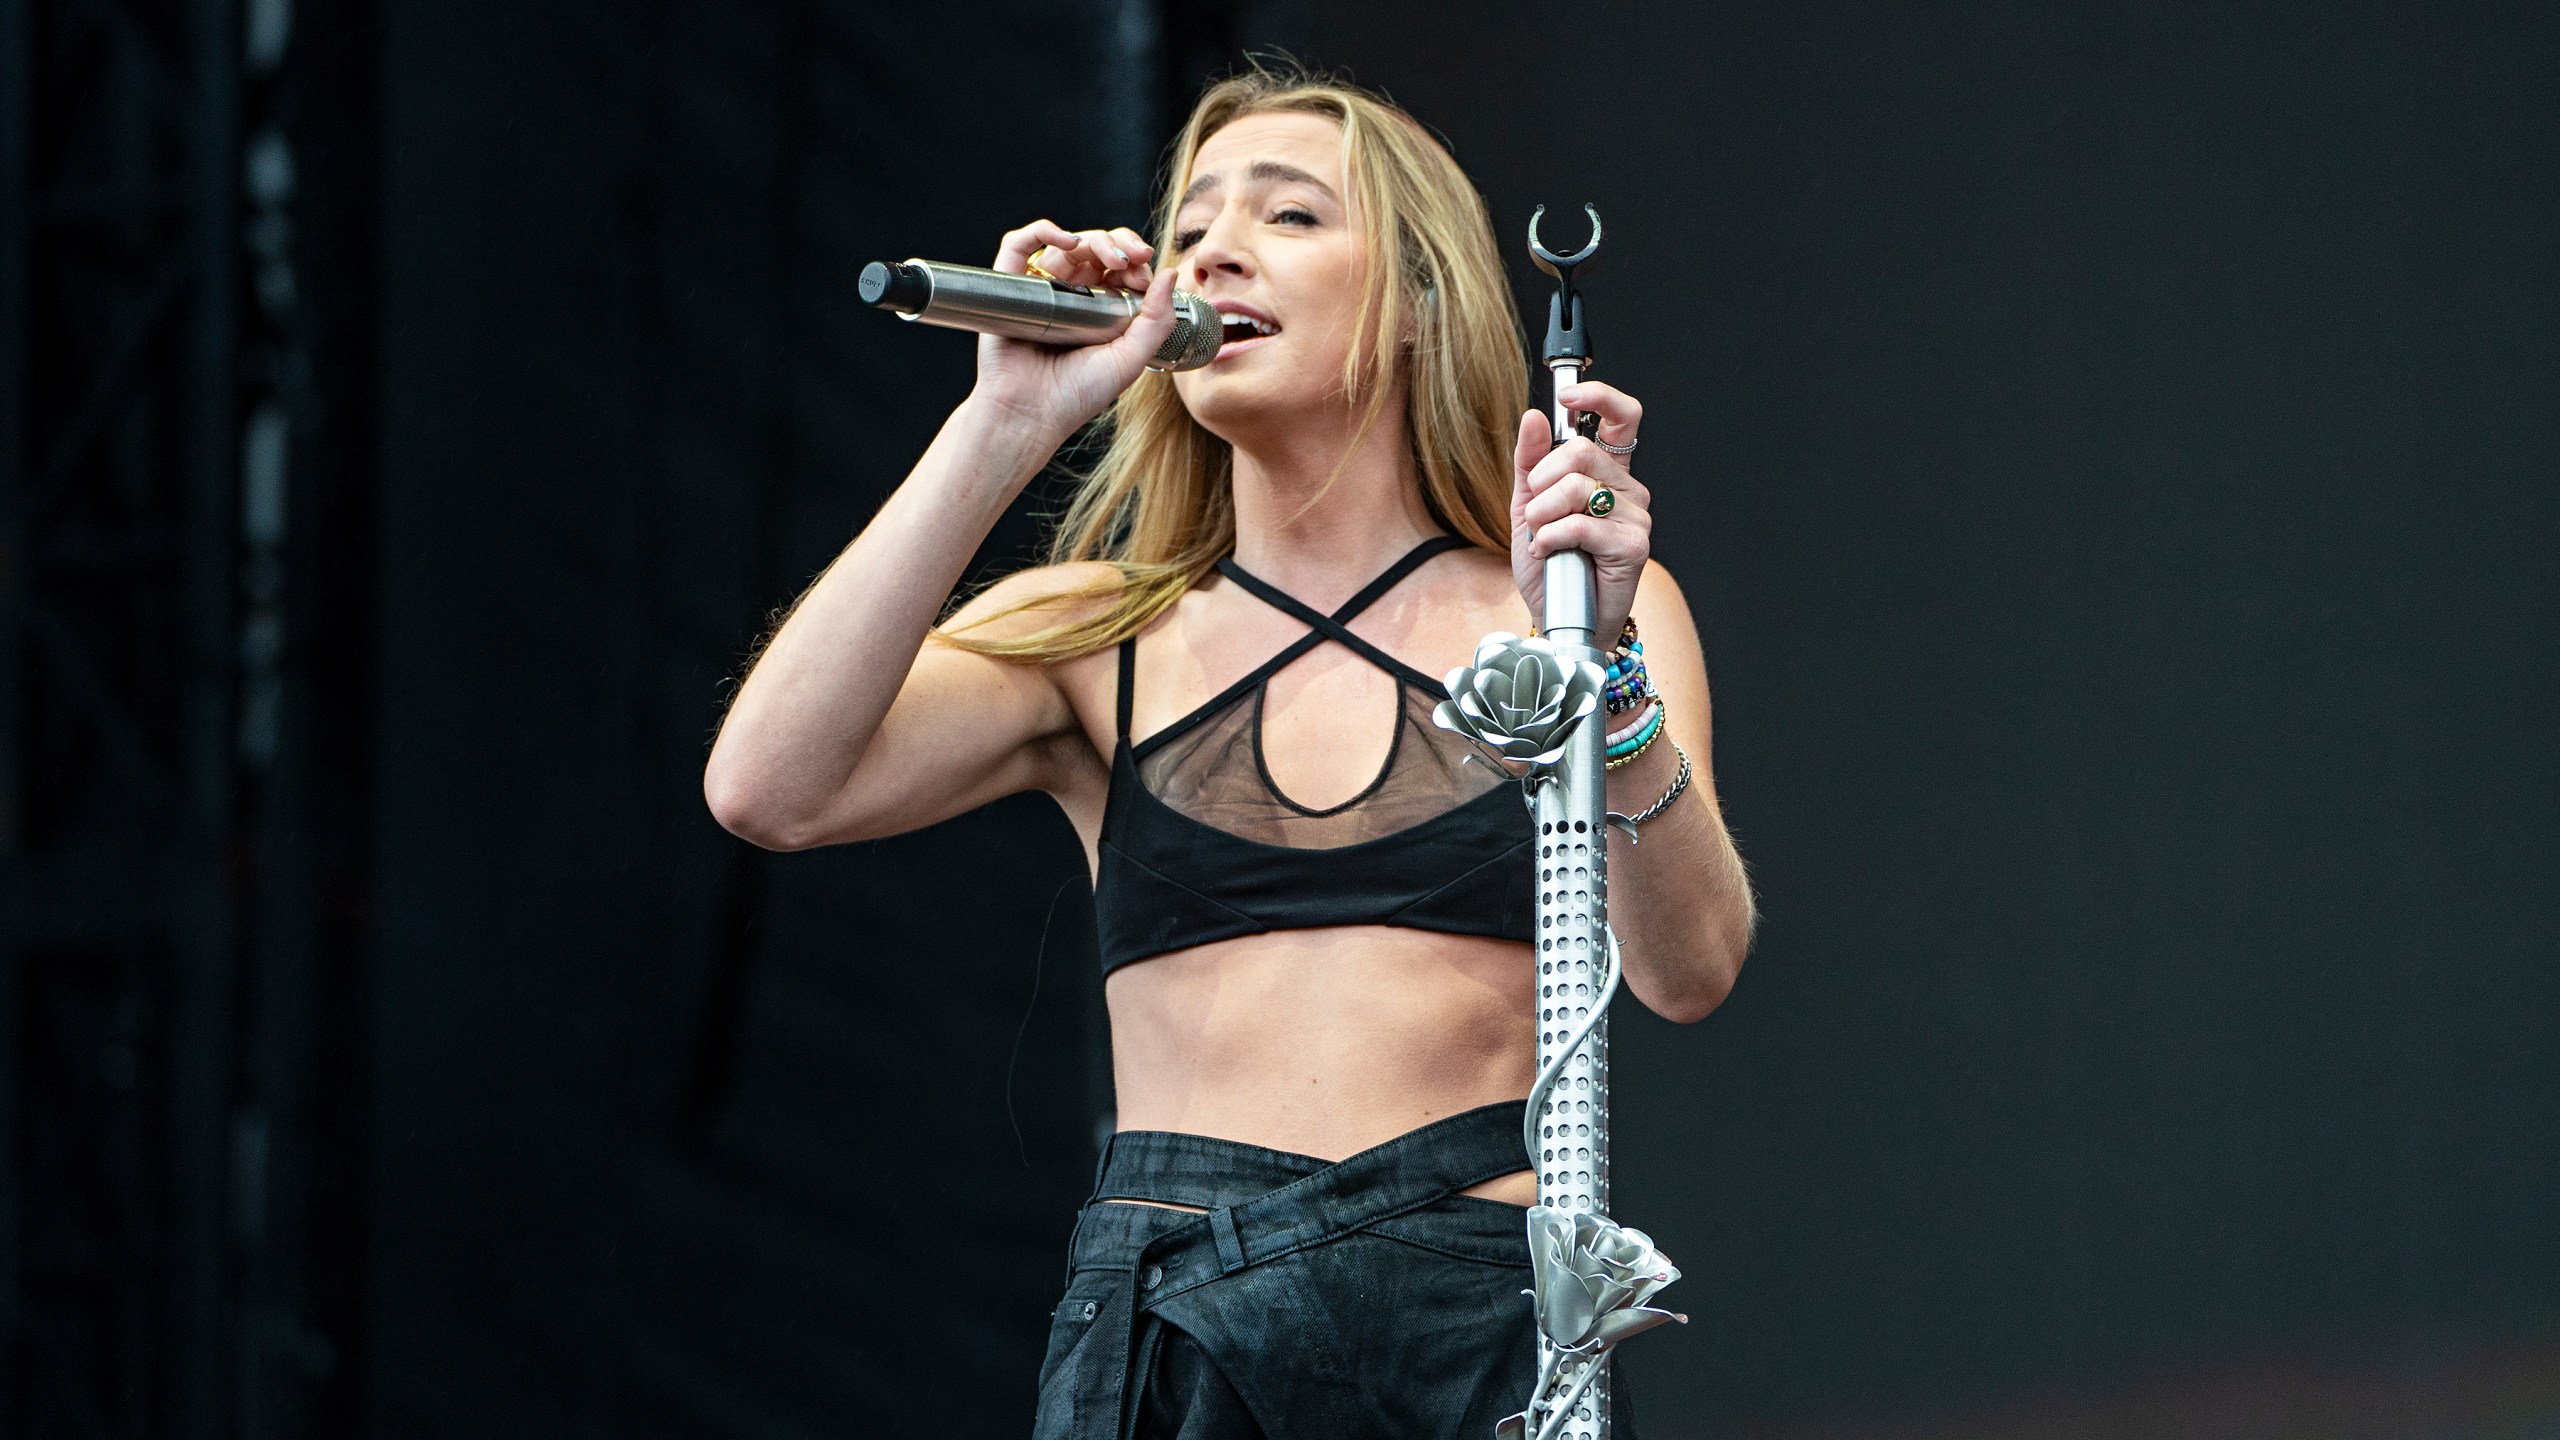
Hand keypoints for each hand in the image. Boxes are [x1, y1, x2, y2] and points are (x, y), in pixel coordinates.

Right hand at [968, 220, 1176, 442]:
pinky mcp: (1010, 286)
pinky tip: (1066, 240)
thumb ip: (1156, 321)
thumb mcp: (1130, 359)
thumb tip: (1170, 273)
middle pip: (1096, 249)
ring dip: (1092, 239)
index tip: (1145, 275)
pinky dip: (1041, 231)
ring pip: (1066, 244)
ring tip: (1110, 257)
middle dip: (1120, 244)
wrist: (1030, 414)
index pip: (1120, 268)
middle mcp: (1071, 296)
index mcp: (1100, 310)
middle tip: (1135, 258)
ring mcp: (1041, 289)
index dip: (1136, 262)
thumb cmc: (1077, 394)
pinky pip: (1020, 245)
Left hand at [1511, 381, 1649, 641]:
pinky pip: (1581, 524)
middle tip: (1536, 512)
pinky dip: (1551, 538)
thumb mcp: (1528, 506)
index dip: (1598, 397)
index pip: (1621, 418)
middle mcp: (1627, 489)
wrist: (1559, 617)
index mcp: (1607, 473)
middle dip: (1541, 482)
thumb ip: (1529, 463)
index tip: (1566, 398)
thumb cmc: (1549, 565)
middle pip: (1579, 451)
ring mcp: (1635, 516)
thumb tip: (1533, 417)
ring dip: (1542, 516)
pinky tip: (1548, 552)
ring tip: (1542, 538)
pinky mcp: (1633, 545)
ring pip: (1576, 488)